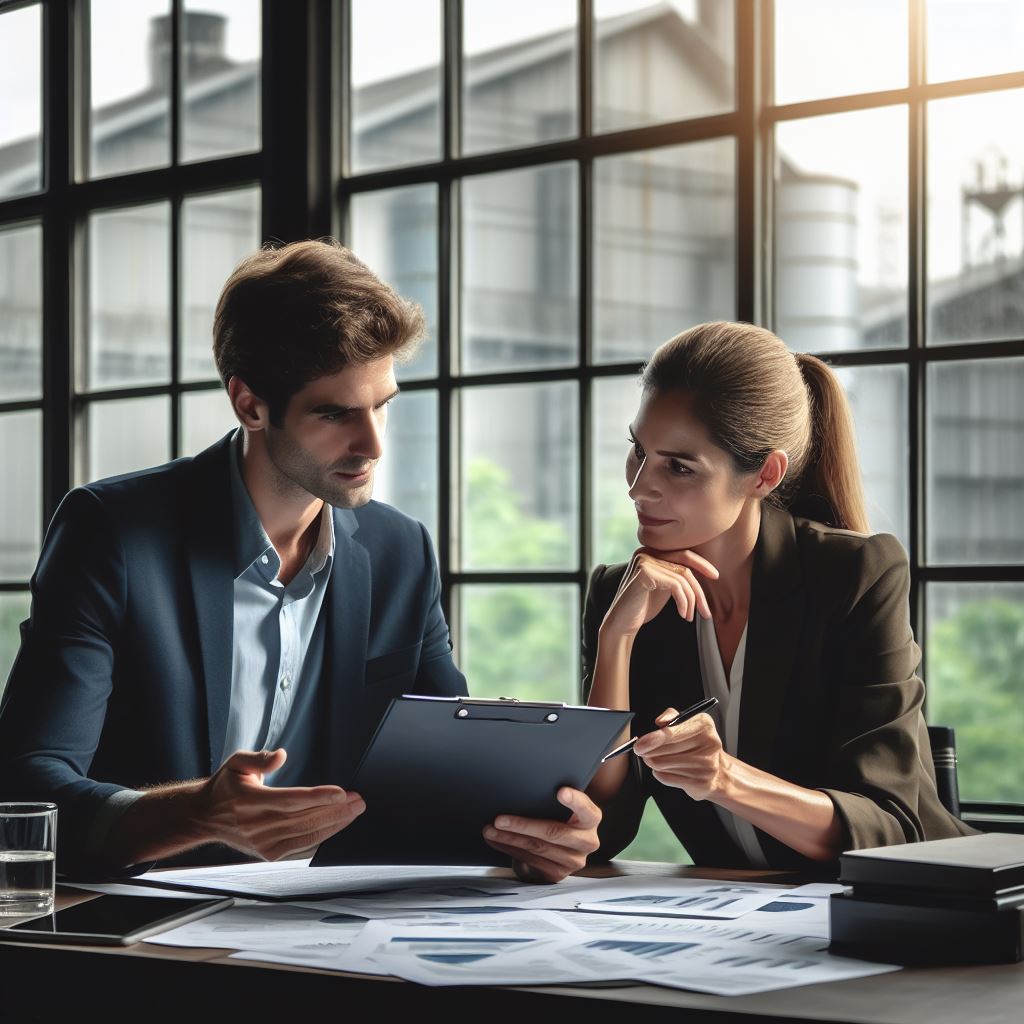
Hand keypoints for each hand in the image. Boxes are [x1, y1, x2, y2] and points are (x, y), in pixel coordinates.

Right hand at [195, 748, 365, 860]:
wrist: (205, 817)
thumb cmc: (226, 786)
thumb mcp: (237, 762)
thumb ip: (259, 758)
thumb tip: (281, 755)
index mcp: (248, 801)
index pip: (290, 800)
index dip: (318, 797)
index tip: (341, 793)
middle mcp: (255, 826)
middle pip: (304, 819)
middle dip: (335, 810)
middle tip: (358, 800)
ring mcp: (262, 843)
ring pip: (306, 834)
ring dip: (334, 823)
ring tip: (354, 810)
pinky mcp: (267, 854)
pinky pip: (301, 845)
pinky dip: (321, 835)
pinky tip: (337, 824)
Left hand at [482, 787, 601, 883]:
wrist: (559, 848)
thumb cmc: (558, 818)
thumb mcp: (562, 806)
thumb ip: (554, 798)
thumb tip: (527, 784)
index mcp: (591, 819)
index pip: (587, 810)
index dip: (575, 801)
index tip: (560, 792)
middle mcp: (586, 842)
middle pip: (553, 832)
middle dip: (523, 825)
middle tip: (500, 819)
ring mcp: (573, 861)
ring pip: (537, 848)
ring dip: (509, 838)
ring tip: (491, 829)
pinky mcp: (557, 874)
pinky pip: (530, 860)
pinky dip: (510, 849)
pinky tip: (498, 841)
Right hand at [600, 548, 718, 638]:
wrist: (622, 623)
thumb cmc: (642, 607)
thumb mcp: (663, 587)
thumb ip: (676, 575)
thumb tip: (705, 571)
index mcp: (650, 552)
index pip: (682, 553)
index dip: (701, 563)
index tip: (715, 576)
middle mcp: (645, 552)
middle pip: (684, 563)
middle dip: (699, 587)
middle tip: (707, 609)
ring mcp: (644, 560)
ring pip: (682, 576)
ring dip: (692, 600)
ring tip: (690, 617)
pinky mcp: (645, 572)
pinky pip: (676, 585)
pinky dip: (684, 602)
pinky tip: (682, 615)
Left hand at [633, 708, 733, 801]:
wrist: (718, 772)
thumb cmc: (697, 745)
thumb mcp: (688, 723)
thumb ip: (672, 717)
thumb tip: (661, 721)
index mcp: (704, 725)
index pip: (673, 732)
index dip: (653, 738)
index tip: (640, 744)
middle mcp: (708, 745)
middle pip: (664, 750)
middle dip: (648, 751)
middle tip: (642, 750)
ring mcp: (706, 766)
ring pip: (662, 764)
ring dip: (652, 762)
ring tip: (653, 758)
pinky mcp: (700, 783)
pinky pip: (667, 778)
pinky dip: (659, 774)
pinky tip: (665, 769)